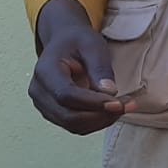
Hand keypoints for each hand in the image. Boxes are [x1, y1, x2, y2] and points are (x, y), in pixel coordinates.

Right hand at [28, 0, 135, 134]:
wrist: (65, 43)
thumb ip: (100, 68)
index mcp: (45, 71)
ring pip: (73, 125)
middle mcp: (39, 91)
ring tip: (123, 106)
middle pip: (68, 115)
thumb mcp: (92, 45)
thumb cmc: (78, 41)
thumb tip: (109, 93)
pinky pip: (75, 126)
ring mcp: (44, 105)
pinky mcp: (54, 113)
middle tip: (128, 105)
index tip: (118, 103)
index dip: (93, 103)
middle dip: (101, 115)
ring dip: (101, 121)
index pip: (66, 95)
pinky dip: (96, 122)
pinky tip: (112, 110)